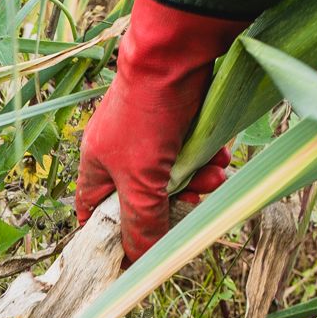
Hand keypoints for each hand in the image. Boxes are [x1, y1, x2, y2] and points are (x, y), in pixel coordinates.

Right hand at [76, 0, 250, 264]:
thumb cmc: (146, 114)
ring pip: (175, 179)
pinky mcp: (177, 123)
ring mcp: (150, 137)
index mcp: (97, 168)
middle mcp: (120, 154)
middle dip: (174, 205)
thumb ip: (141, 222)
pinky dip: (207, 160)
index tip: (139, 258)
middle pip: (145, 201)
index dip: (115, 239)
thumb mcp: (141, 179)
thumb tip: (140, 264)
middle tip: (194, 203)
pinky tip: (220, 157)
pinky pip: (192, 156)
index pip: (96, 217)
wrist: (177, 53)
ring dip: (198, 182)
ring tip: (215, 175)